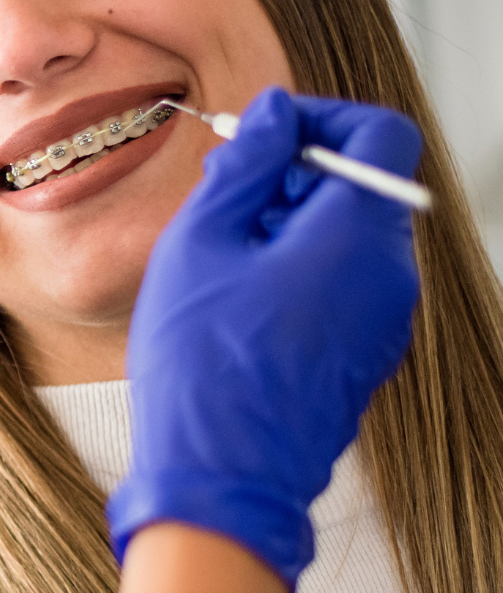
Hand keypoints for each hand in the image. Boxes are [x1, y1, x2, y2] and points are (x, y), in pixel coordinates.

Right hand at [107, 89, 421, 588]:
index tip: (262, 133)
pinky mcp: (367, 354)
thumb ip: (243, 165)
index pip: (379, 134)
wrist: (222, 477)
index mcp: (359, 235)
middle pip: (362, 187)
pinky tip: (238, 302)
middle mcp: (392, 275)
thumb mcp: (200, 242)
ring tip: (220, 259)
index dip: (320, 117)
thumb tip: (273, 115)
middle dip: (294, 175)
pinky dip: (299, 271)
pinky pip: (345, 285)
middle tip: (221, 198)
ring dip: (290, 226)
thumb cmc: (205, 365)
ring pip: (350, 238)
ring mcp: (386, 321)